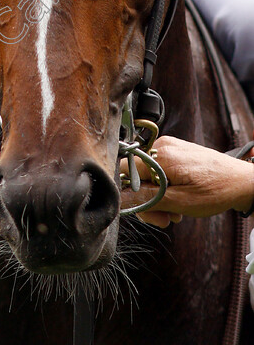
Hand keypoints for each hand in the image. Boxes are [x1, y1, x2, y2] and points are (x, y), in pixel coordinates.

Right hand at [120, 135, 253, 227]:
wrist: (242, 181)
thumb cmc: (217, 190)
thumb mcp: (180, 201)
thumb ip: (148, 199)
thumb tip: (122, 199)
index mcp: (160, 155)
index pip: (124, 170)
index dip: (129, 193)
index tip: (144, 210)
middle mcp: (161, 145)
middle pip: (136, 175)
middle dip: (147, 201)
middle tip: (163, 219)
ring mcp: (169, 147)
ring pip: (148, 175)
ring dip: (157, 197)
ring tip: (175, 212)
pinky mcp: (176, 151)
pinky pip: (159, 170)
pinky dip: (164, 188)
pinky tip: (177, 201)